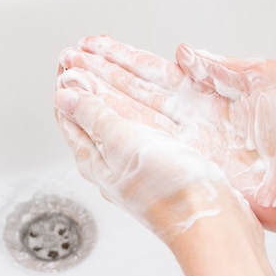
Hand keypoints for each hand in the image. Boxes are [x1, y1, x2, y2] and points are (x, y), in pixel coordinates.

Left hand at [54, 65, 246, 239]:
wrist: (211, 220)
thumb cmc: (169, 189)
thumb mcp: (124, 143)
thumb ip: (94, 117)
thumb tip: (64, 96)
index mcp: (94, 159)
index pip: (68, 115)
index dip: (67, 84)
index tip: (68, 57)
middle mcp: (111, 163)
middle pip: (89, 115)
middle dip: (86, 83)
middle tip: (83, 55)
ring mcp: (136, 164)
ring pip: (116, 119)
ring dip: (109, 90)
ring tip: (107, 65)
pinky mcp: (161, 164)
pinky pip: (141, 127)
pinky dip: (136, 105)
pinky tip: (145, 98)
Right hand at [60, 36, 275, 207]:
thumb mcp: (269, 77)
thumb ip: (223, 66)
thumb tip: (186, 52)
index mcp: (212, 91)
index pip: (156, 69)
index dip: (124, 57)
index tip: (97, 46)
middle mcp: (195, 117)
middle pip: (136, 89)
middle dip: (101, 73)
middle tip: (70, 59)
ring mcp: (189, 143)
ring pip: (134, 115)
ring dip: (101, 97)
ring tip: (70, 82)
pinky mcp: (191, 167)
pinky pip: (148, 146)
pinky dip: (119, 131)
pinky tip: (95, 118)